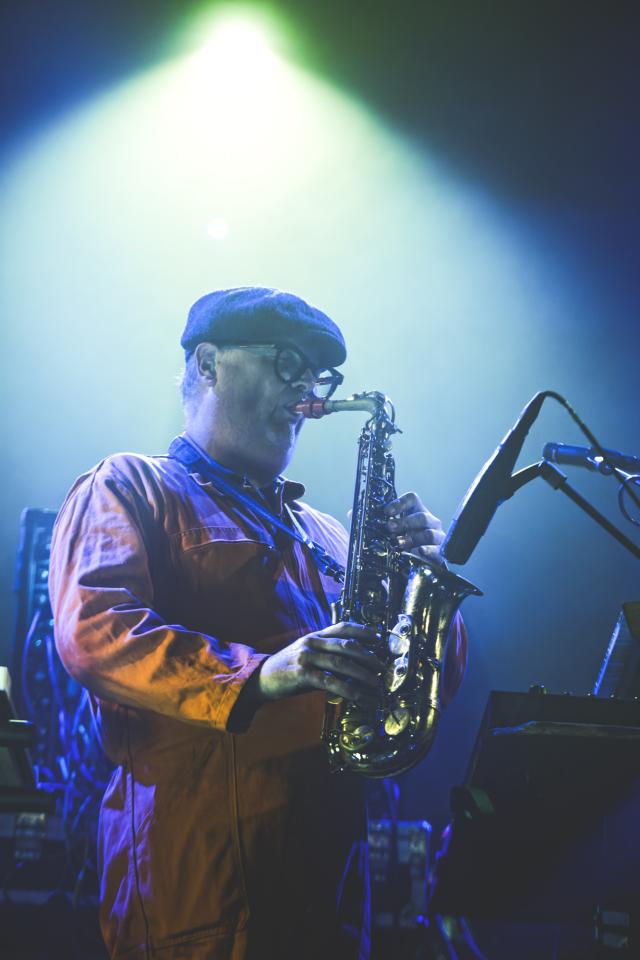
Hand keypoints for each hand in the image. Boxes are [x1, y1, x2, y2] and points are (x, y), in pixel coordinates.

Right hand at [257, 622, 382, 706]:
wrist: (262, 678)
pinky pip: (330, 682)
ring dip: (362, 674)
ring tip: (375, 683)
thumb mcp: (308, 654)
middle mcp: (312, 643)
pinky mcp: (302, 674)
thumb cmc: (290, 668)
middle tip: (382, 667)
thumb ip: (328, 655)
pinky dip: (348, 690)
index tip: (378, 638)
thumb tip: (356, 665)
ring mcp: (306, 657)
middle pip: (346, 645)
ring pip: (341, 663)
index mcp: (315, 636)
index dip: (362, 630)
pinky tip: (358, 696)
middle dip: (368, 656)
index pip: (343, 627)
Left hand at [383, 491, 445, 562]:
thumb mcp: (400, 531)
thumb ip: (392, 526)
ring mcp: (438, 536)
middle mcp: (431, 522)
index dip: (400, 503)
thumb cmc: (411, 542)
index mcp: (419, 512)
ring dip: (413, 538)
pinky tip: (420, 551)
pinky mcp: (441, 552)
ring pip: (429, 534)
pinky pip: (437, 550)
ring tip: (399, 543)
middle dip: (404, 522)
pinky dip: (429, 551)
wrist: (430, 559)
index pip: (412, 499)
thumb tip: (376, 525)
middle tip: (390, 527)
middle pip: (422, 517)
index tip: (387, 512)